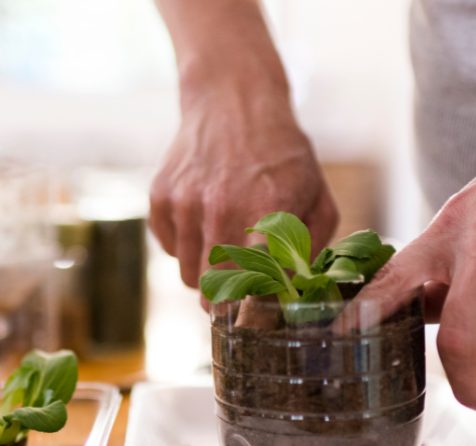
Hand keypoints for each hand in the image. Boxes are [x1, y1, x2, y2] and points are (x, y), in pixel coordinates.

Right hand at [150, 87, 338, 289]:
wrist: (231, 100)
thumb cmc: (281, 153)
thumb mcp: (315, 193)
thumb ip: (312, 247)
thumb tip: (298, 292)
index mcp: (269, 209)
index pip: (256, 284)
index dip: (254, 309)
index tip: (259, 314)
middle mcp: (222, 207)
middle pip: (215, 291)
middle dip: (227, 302)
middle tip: (238, 296)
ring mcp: (186, 202)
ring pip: (188, 276)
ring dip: (205, 273)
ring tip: (223, 246)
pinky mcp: (160, 197)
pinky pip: (169, 249)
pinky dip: (184, 247)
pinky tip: (202, 222)